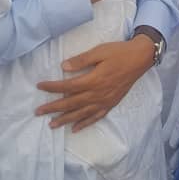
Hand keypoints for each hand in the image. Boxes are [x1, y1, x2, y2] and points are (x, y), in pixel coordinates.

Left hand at [35, 37, 154, 131]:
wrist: (140, 59)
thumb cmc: (119, 52)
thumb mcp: (99, 51)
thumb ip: (81, 60)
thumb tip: (63, 67)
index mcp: (93, 80)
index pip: (67, 87)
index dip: (52, 87)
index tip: (39, 86)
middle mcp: (98, 94)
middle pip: (71, 104)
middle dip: (53, 108)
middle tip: (38, 112)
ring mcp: (105, 101)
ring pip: (81, 114)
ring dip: (65, 120)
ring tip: (52, 125)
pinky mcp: (111, 104)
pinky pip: (96, 117)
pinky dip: (85, 124)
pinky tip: (75, 128)